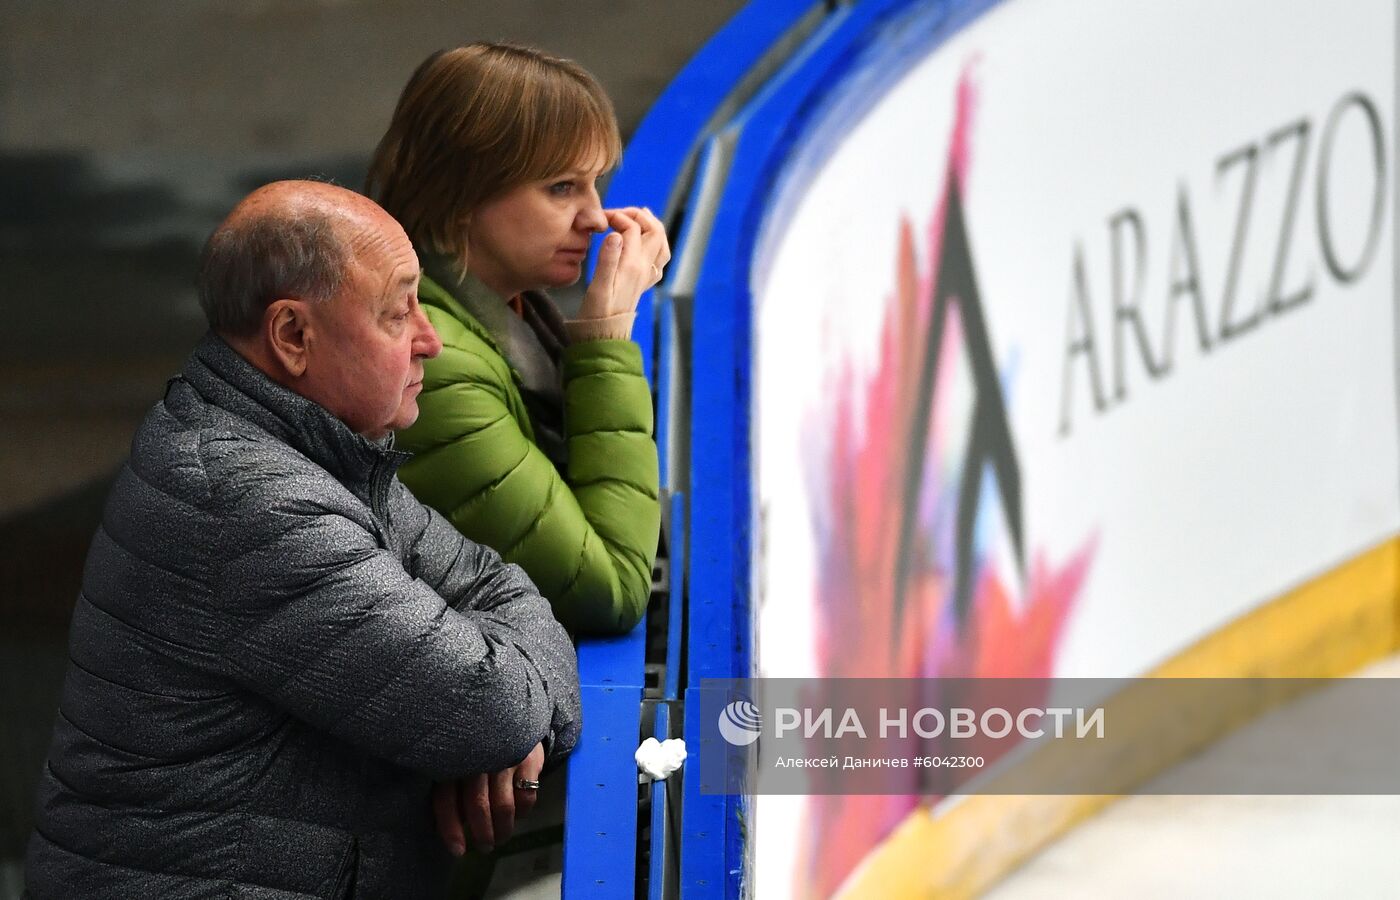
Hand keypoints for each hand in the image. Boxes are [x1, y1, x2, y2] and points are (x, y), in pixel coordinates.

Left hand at [432, 742, 544, 854]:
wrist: (510, 712)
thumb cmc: (477, 744)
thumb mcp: (458, 758)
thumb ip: (453, 787)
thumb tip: (455, 825)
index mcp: (453, 759)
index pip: (446, 799)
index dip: (450, 828)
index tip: (458, 851)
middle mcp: (478, 758)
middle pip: (478, 806)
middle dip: (482, 834)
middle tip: (485, 847)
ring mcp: (505, 757)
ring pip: (504, 806)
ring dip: (502, 829)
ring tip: (500, 838)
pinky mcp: (529, 759)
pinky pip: (526, 797)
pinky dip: (522, 812)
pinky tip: (517, 815)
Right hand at [578, 206, 670, 320]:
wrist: (605, 335)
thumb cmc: (597, 312)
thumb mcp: (597, 286)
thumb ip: (607, 259)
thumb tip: (615, 234)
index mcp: (631, 265)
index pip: (631, 228)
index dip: (617, 217)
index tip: (601, 218)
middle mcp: (644, 268)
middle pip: (654, 230)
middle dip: (638, 216)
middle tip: (618, 214)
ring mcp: (646, 275)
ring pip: (661, 243)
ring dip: (651, 226)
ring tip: (637, 218)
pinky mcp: (643, 282)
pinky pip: (659, 259)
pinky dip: (655, 244)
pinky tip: (644, 243)